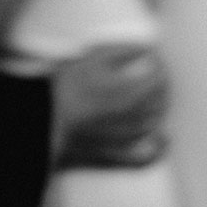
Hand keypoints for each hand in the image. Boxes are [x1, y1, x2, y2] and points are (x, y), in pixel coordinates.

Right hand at [51, 43, 168, 168]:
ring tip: (156, 98)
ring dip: (160, 109)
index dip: (160, 66)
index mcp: (131, 92)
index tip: (155, 58)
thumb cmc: (66, 87)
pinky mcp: (114, 156)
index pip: (159, 78)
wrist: (44, 122)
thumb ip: (123, 50)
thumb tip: (147, 49)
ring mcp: (126, 140)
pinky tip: (163, 140)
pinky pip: (144, 157)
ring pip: (155, 125)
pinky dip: (158, 150)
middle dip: (163, 86)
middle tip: (156, 75)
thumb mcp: (94, 57)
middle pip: (160, 101)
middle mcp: (134, 118)